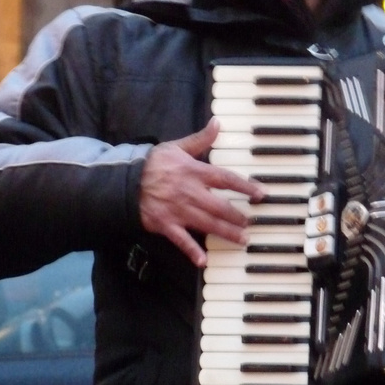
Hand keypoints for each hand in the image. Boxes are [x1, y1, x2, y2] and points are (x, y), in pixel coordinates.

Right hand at [139, 117, 264, 267]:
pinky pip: (181, 240)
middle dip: (238, 216)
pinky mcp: (166, 225)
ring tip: (242, 240)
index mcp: (194, 172)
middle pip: (221, 206)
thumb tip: (217, 123)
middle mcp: (190, 193)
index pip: (226, 179)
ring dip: (226, 233)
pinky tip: (203, 261)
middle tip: (251, 222)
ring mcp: (178, 211)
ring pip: (207, 224)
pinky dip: (192, 251)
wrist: (124, 180)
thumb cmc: (153, 163)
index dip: (245, 186)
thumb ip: (200, 139)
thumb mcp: (177, 146)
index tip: (261, 193)